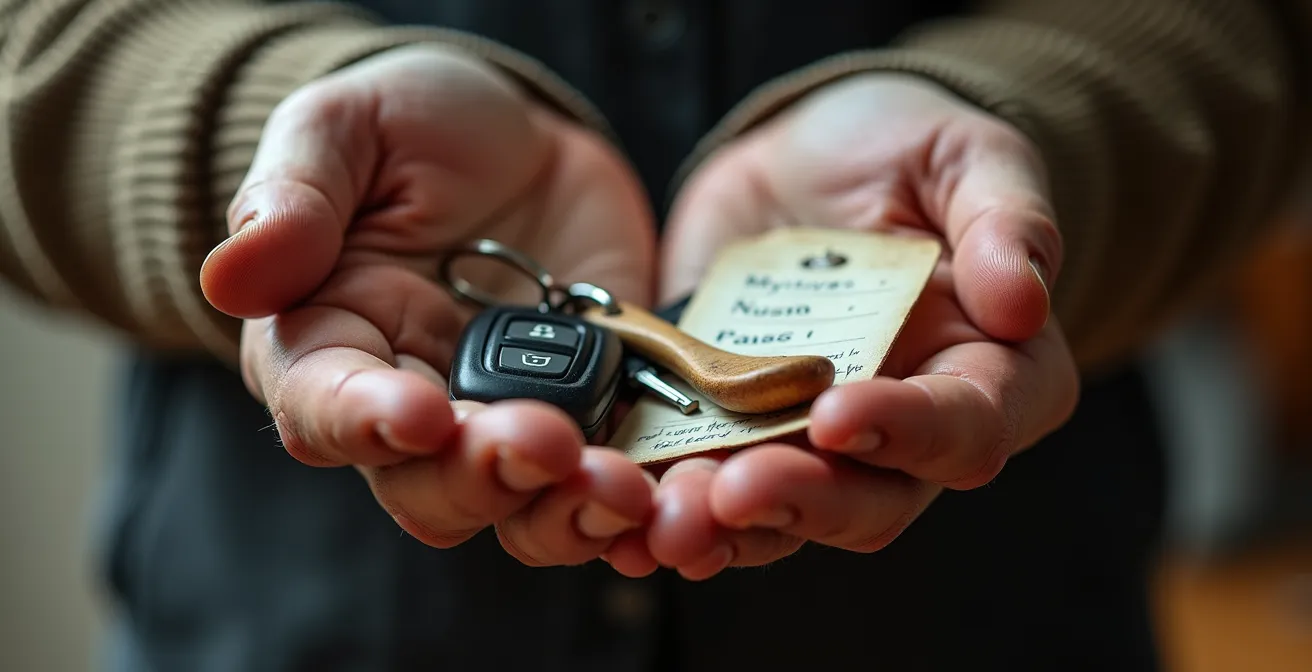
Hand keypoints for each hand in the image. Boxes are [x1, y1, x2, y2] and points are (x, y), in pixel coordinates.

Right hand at [199, 45, 656, 566]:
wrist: (521, 141)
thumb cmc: (415, 129)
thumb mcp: (350, 129)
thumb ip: (296, 195)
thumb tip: (232, 275)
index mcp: (330, 345)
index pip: (325, 408)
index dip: (365, 423)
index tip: (418, 414)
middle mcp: (413, 405)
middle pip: (427, 487)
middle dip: (482, 478)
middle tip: (546, 442)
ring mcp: (505, 419)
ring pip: (518, 510)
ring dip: (565, 511)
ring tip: (622, 490)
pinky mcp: (589, 416)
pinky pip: (605, 486)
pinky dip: (633, 509)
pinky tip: (667, 503)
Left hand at [628, 74, 1080, 578]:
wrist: (809, 158)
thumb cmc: (904, 152)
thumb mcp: (964, 156)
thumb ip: (1004, 218)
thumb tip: (1022, 299)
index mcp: (985, 373)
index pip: (967, 428)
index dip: (908, 432)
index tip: (840, 413)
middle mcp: (903, 433)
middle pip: (869, 502)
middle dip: (801, 501)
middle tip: (734, 490)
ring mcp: (810, 443)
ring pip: (779, 518)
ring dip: (723, 530)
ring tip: (667, 524)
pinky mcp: (731, 433)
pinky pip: (703, 490)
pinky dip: (663, 511)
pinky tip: (620, 529)